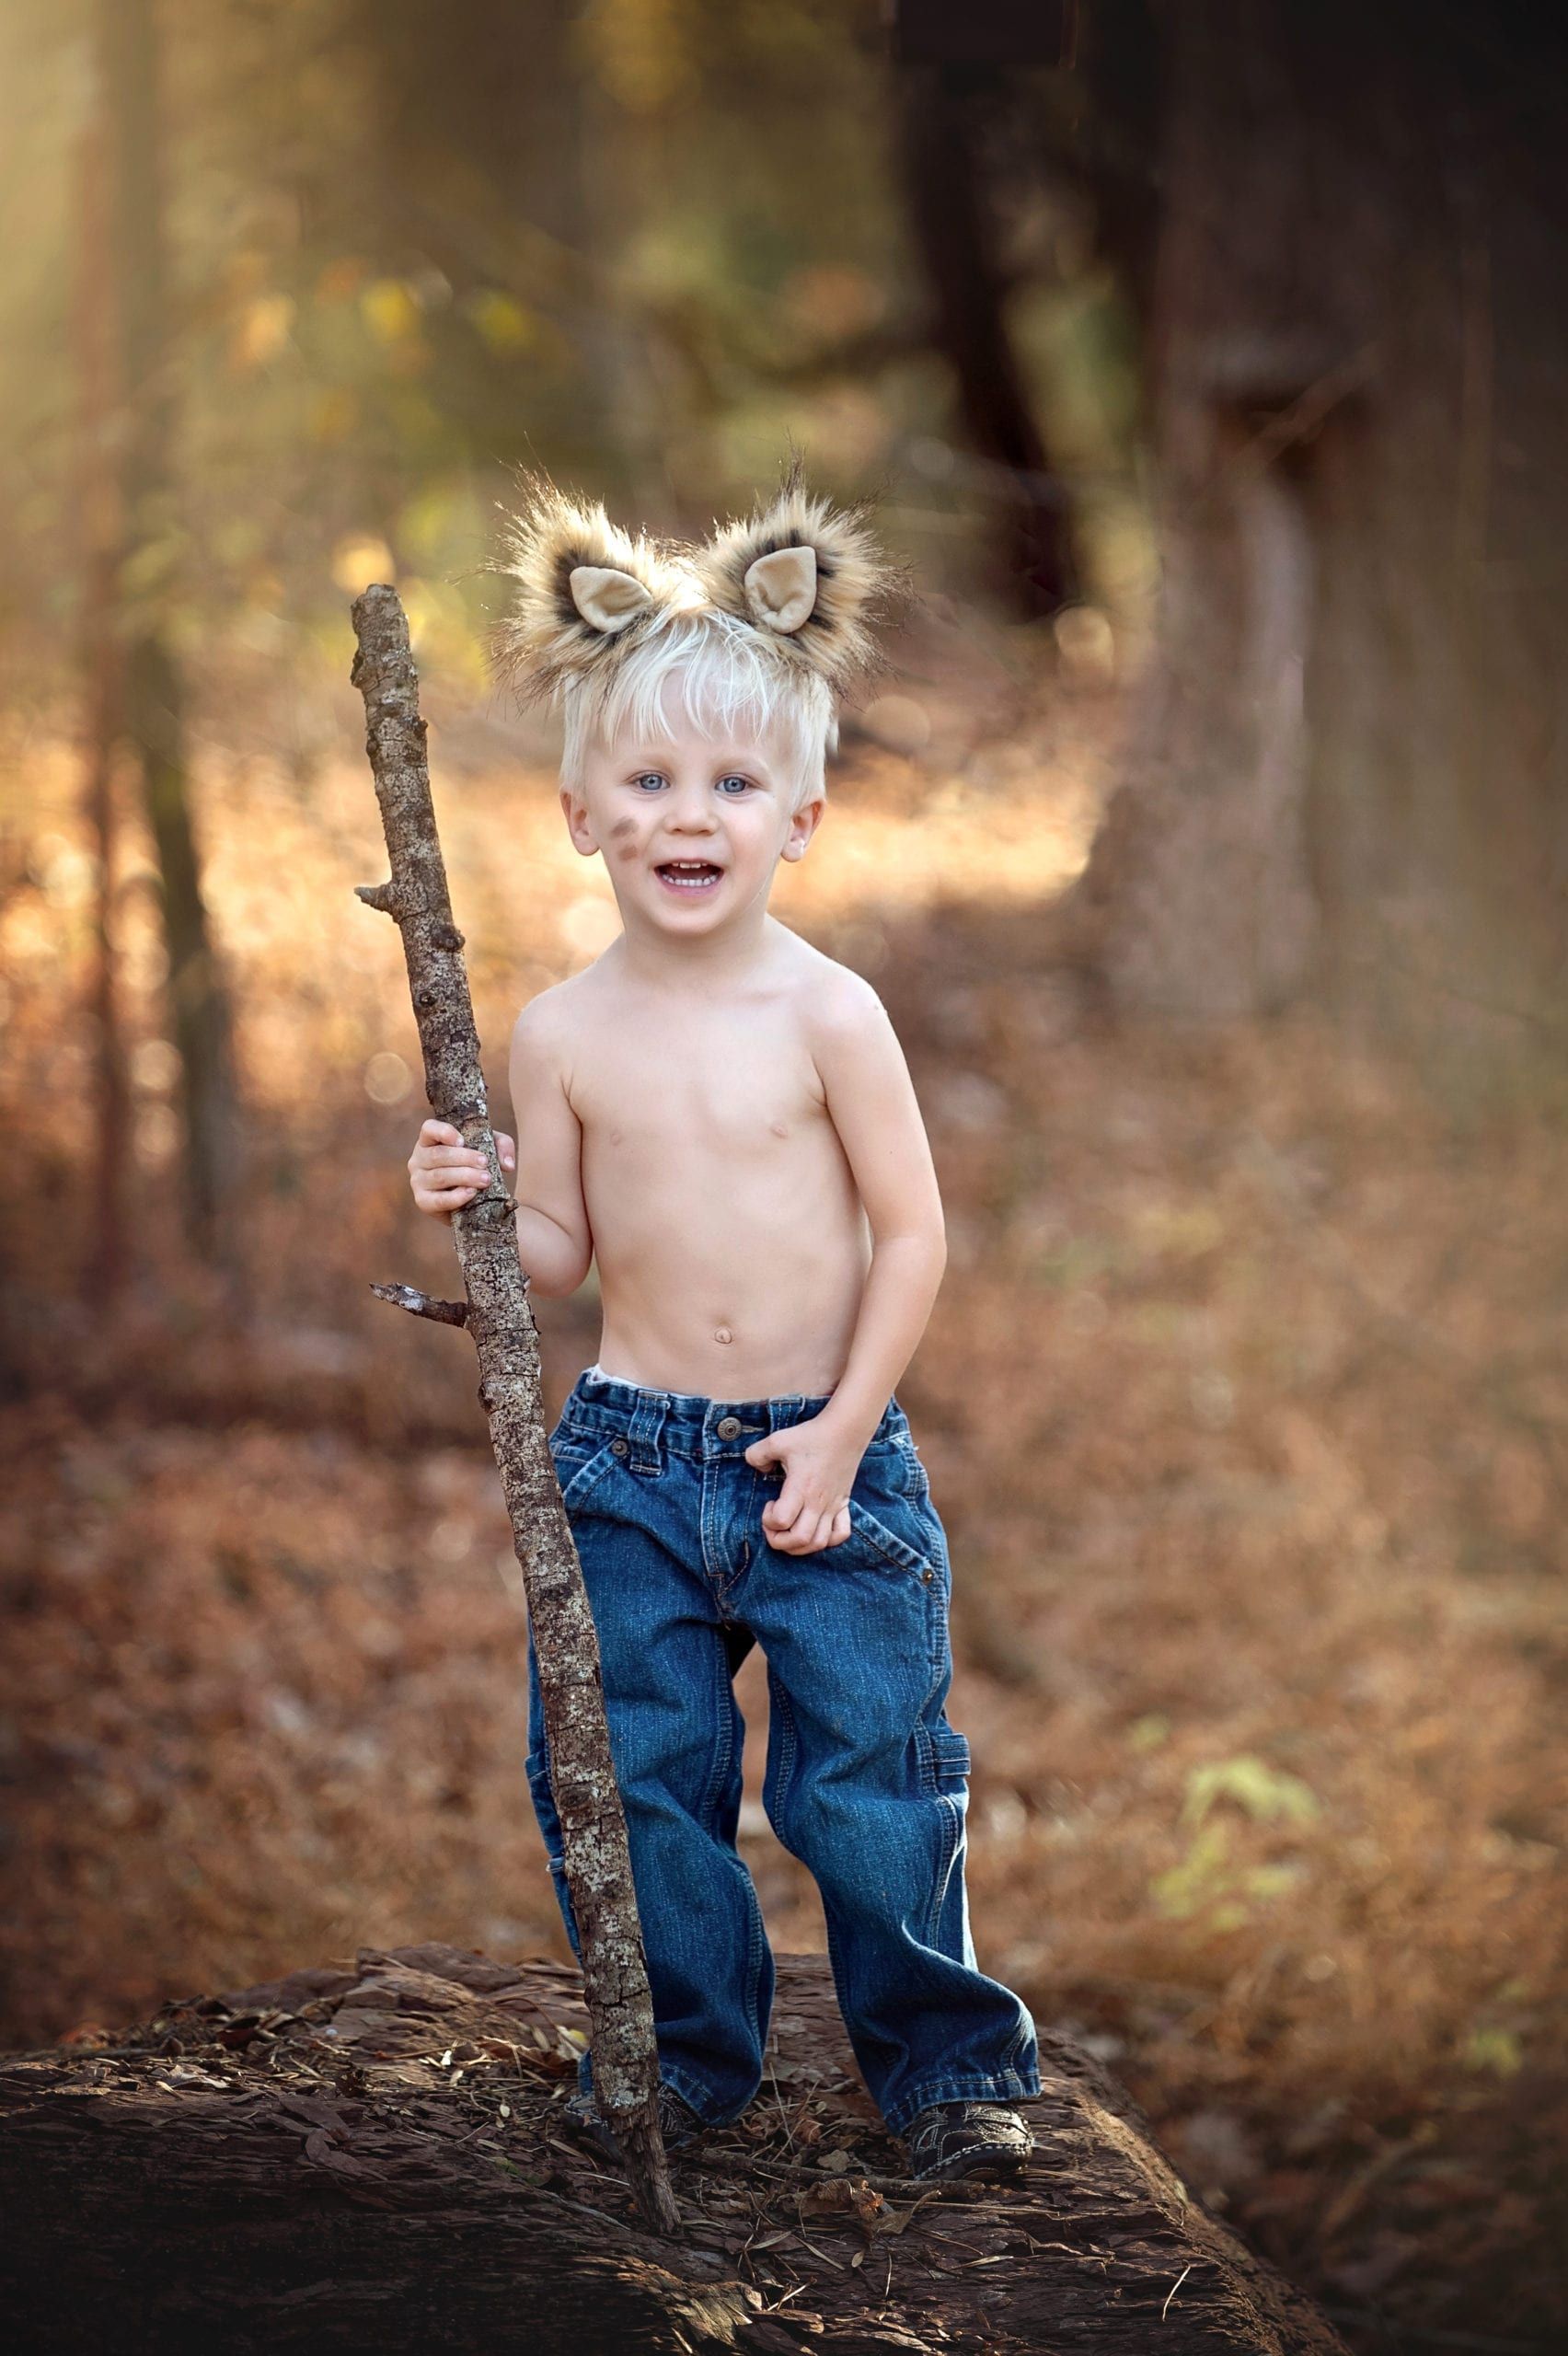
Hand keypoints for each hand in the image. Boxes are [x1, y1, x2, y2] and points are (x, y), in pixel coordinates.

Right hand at [407, 1118, 515, 1221]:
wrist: (469, 1200)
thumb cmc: (475, 1167)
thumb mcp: (489, 1150)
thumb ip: (501, 1147)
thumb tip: (508, 1164)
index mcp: (430, 1140)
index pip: (429, 1128)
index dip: (444, 1132)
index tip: (463, 1140)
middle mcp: (419, 1158)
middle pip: (438, 1154)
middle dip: (464, 1158)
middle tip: (485, 1163)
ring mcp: (418, 1180)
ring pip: (440, 1176)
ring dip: (464, 1177)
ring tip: (485, 1179)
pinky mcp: (423, 1201)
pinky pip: (438, 1199)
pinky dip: (456, 1197)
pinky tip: (472, 1193)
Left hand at [744, 1414, 866, 1555]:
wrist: (845, 1430)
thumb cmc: (812, 1436)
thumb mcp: (777, 1440)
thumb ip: (757, 1454)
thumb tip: (757, 1469)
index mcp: (800, 1489)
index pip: (781, 1521)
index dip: (768, 1519)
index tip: (769, 1504)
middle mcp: (817, 1503)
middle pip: (800, 1540)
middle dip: (780, 1540)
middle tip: (774, 1524)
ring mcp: (833, 1506)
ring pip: (819, 1543)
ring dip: (801, 1545)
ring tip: (791, 1530)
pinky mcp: (843, 1504)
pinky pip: (841, 1534)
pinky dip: (828, 1540)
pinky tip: (816, 1528)